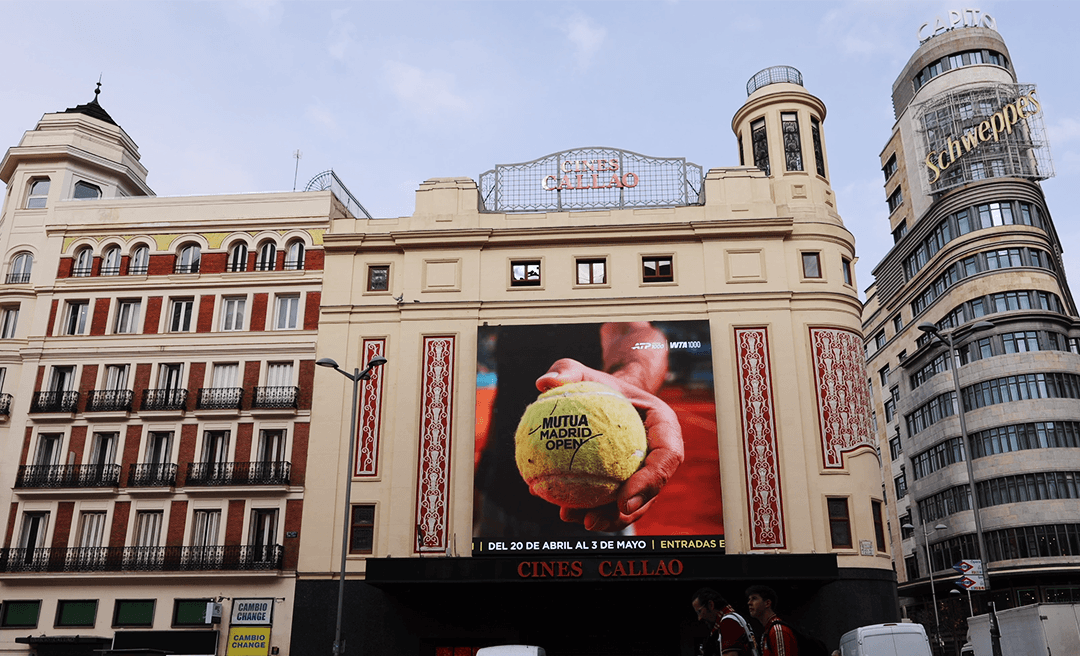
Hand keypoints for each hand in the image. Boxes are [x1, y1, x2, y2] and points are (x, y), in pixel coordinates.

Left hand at [536, 358, 682, 531]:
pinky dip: (589, 506)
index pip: (667, 457)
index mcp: (664, 426)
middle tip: (590, 520)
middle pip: (651, 490)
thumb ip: (567, 371)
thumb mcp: (580, 370)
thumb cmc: (598, 382)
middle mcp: (659, 453)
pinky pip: (612, 498)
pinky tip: (560, 507)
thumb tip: (545, 382)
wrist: (605, 394)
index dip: (650, 482)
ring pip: (632, 502)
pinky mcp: (627, 480)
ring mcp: (645, 470)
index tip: (622, 499)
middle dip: (624, 513)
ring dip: (605, 518)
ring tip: (570, 518)